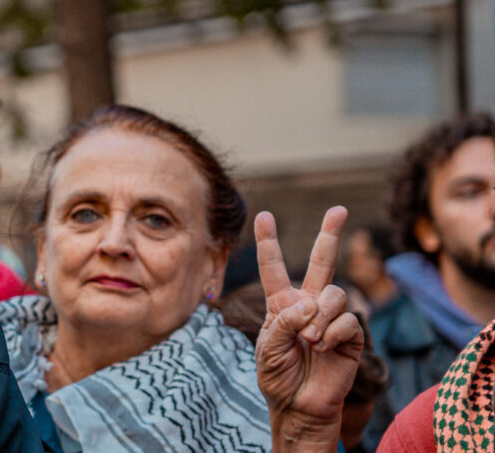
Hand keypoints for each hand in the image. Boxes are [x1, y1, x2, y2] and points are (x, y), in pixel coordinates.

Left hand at [254, 206, 363, 450]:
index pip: (274, 267)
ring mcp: (331, 318)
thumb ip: (283, 322)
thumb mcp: (267, 347)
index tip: (264, 215)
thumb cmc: (278, 376)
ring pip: (334, 294)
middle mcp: (308, 304)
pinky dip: (332, 333)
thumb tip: (310, 303)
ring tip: (309, 341)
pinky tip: (323, 348)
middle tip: (339, 208)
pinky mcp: (350, 335)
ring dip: (320, 317)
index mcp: (280, 304)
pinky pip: (347, 320)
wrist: (300, 406)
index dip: (268, 242)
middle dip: (330, 234)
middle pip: (322, 263)